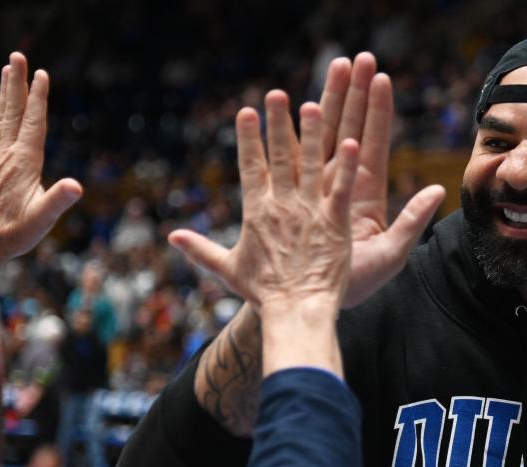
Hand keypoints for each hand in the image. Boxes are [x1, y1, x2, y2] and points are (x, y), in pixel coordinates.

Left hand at [0, 52, 82, 277]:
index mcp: (24, 162)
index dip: (38, 99)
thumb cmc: (14, 234)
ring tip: (7, 69)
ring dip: (6, 92)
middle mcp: (7, 155)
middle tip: (18, 56)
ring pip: (1, 117)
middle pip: (14, 112)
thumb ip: (58, 201)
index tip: (42, 74)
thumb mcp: (42, 220)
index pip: (33, 123)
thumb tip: (77, 186)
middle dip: (18, 83)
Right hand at [169, 93, 359, 312]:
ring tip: (314, 104)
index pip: (250, 168)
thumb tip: (173, 237)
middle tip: (277, 94)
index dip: (249, 139)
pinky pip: (341, 189)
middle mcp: (282, 207)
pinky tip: (353, 142)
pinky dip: (348, 167)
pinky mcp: (335, 223)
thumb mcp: (228, 270)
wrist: (295, 312)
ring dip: (312, 134)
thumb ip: (201, 250)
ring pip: (311, 165)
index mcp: (257, 213)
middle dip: (277, 124)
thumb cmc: (264, 295)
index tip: (246, 112)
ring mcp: (309, 212)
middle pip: (279, 157)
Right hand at [318, 53, 445, 306]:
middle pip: (347, 130)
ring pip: (321, 139)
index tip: (381, 79)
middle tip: (354, 59)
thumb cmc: (354, 285)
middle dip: (351, 95)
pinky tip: (300, 108)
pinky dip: (298, 137)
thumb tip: (438, 191)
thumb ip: (413, 222)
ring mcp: (316, 189)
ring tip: (327, 71)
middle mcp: (341, 186)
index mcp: (366, 195)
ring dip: (325, 105)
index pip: (373, 143)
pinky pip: (297, 164)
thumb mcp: (392, 254)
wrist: (311, 304)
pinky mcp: (296, 199)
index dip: (377, 112)